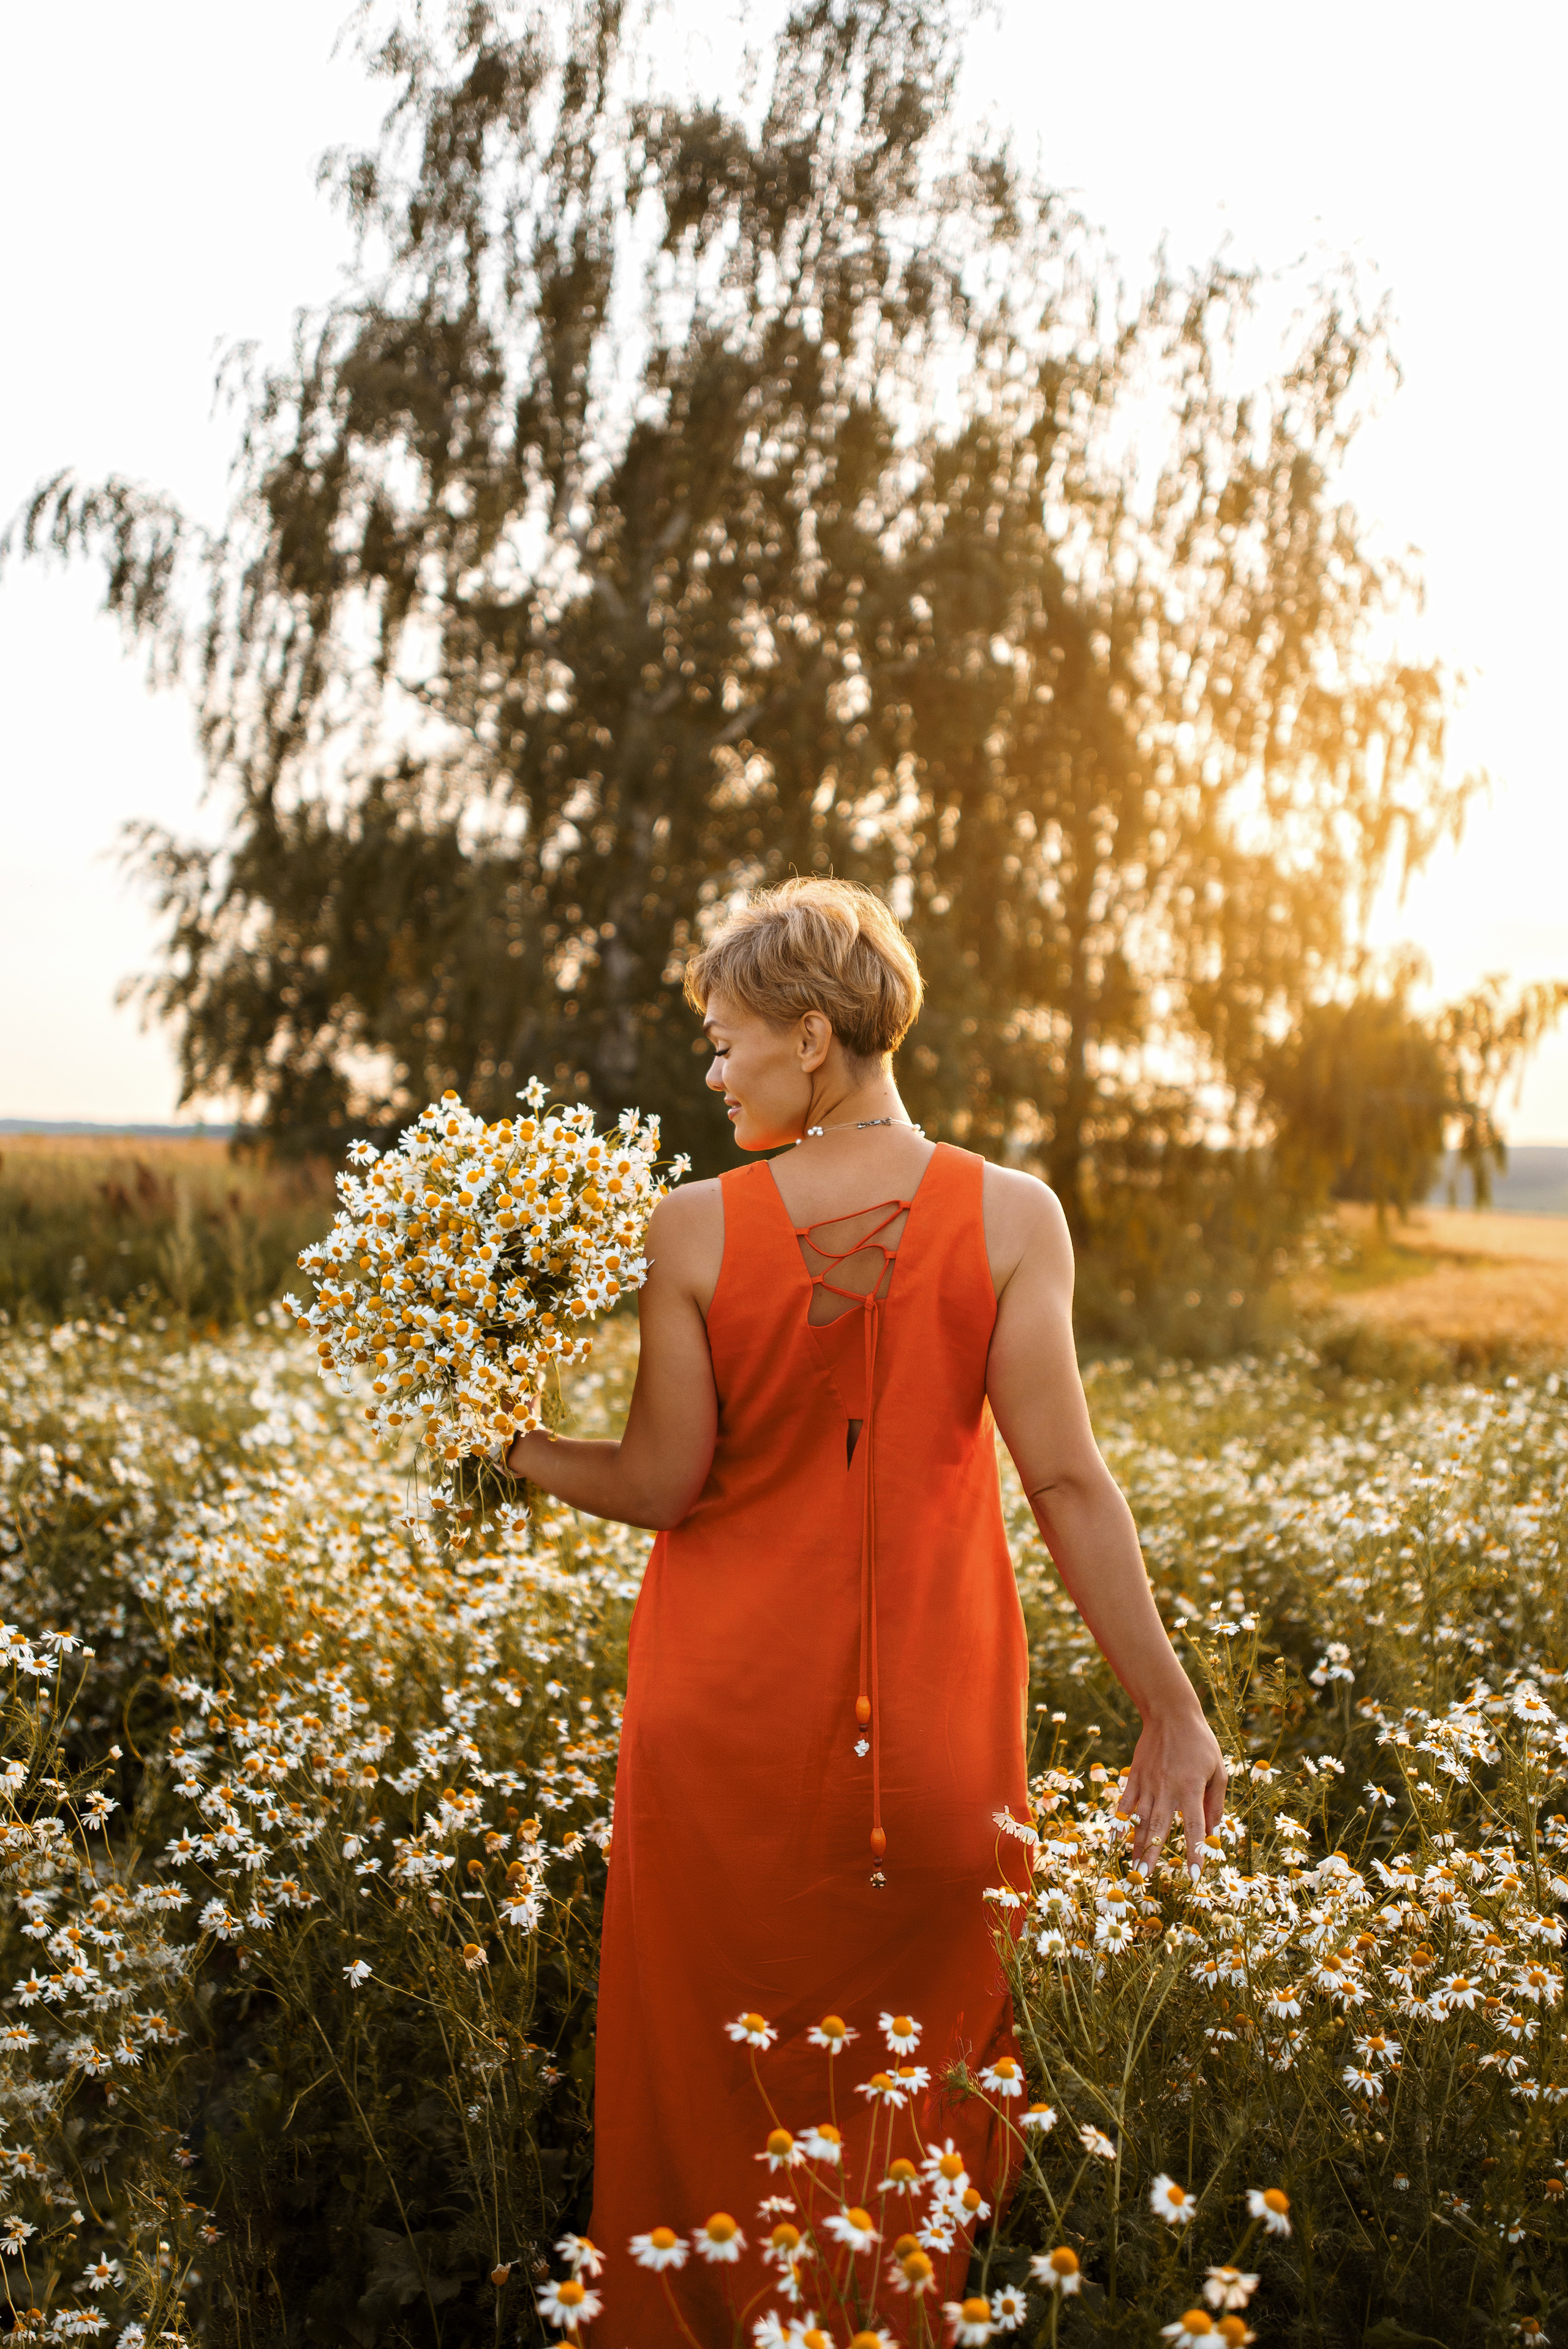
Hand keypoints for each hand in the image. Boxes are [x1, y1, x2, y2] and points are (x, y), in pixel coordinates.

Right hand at [1115, 1708, 1226, 1875]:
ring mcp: (1148, 1783)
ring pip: (1140, 1820)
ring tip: (1133, 1870)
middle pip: (1160, 1828)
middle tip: (1145, 1880)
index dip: (1194, 1852)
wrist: (1171, 1714)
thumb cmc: (1200, 1743)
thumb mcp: (1218, 1771)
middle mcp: (1168, 1789)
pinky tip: (1115, 1840)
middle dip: (1153, 1856)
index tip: (1193, 1875)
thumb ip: (1216, 1802)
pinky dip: (1120, 1823)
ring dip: (1136, 1846)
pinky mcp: (1135, 1777)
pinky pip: (1125, 1804)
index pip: (1194, 1827)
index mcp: (1191, 1789)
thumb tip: (1214, 1832)